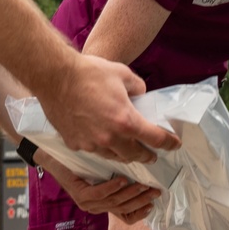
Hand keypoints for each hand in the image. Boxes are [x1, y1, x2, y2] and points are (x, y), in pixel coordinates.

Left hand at [35, 151, 159, 223]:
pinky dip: (112, 187)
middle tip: (155, 191)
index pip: (126, 217)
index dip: (140, 213)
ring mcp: (88, 204)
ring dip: (131, 194)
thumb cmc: (82, 166)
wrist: (56, 160)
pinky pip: (100, 194)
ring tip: (143, 185)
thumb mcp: (104, 175)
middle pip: (123, 209)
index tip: (153, 204)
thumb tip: (144, 176)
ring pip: (114, 202)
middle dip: (141, 201)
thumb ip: (120, 181)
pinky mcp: (80, 196)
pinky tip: (123, 179)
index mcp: (104, 206)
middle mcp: (97, 208)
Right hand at [38, 55, 180, 162]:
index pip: (155, 139)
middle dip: (146, 156)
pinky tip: (103, 142)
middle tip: (152, 155)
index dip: (169, 143)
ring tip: (129, 151)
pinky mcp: (74, 143)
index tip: (174, 144)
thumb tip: (140, 96)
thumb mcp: (123, 74)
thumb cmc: (89, 72)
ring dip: (124, 155)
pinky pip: (93, 151)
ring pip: (114, 157)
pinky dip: (102, 148)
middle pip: (135, 155)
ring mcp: (91, 143)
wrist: (54, 76)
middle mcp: (110, 138)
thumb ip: (138, 88)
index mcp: (126, 121)